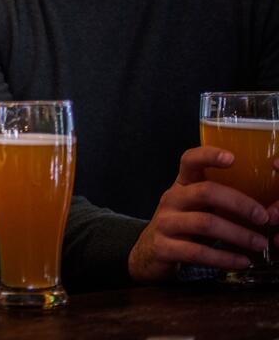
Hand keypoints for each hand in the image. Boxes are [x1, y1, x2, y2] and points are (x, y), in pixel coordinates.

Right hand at [128, 146, 270, 282]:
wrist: (150, 252)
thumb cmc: (184, 225)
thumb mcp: (196, 206)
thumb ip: (220, 200)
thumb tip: (267, 205)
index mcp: (181, 185)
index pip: (189, 160)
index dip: (209, 156)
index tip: (233, 158)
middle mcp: (171, 199)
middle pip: (205, 191)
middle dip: (239, 203)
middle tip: (263, 217)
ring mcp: (165, 223)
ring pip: (205, 223)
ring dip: (238, 234)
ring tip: (260, 244)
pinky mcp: (164, 247)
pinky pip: (198, 252)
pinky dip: (224, 258)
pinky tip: (242, 261)